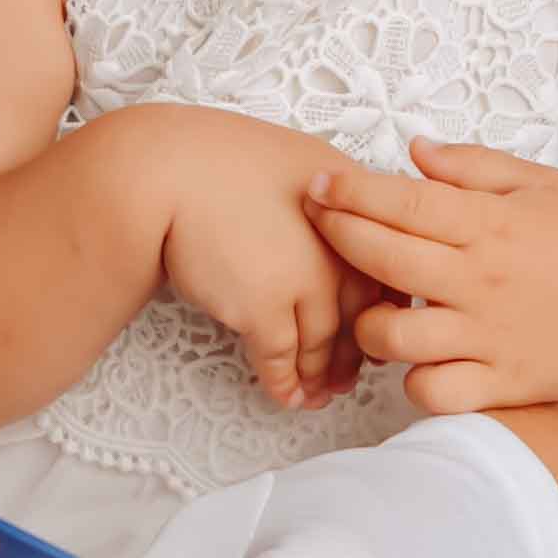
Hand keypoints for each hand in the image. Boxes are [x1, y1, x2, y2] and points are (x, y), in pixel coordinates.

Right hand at [111, 105, 360, 408]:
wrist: (171, 172)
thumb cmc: (223, 160)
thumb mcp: (301, 163)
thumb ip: (332, 200)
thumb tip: (339, 229)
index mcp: (355, 209)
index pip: (386, 272)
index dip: (380, 309)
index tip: (373, 331)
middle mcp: (341, 247)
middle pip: (361, 314)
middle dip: (354, 353)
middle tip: (346, 377)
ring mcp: (306, 280)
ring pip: (324, 344)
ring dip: (320, 376)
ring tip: (316, 396)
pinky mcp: (266, 308)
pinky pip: (282, 359)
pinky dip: (285, 383)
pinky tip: (286, 397)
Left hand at [307, 143, 557, 413]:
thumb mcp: (543, 183)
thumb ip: (473, 168)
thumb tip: (413, 153)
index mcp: (490, 226)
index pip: (401, 203)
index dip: (349, 193)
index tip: (318, 186)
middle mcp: (480, 282)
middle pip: (382, 259)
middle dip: (336, 237)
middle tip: (318, 225)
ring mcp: (489, 338)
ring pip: (394, 337)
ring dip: (370, 323)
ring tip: (375, 309)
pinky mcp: (503, 384)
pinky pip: (435, 392)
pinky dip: (416, 381)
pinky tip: (420, 361)